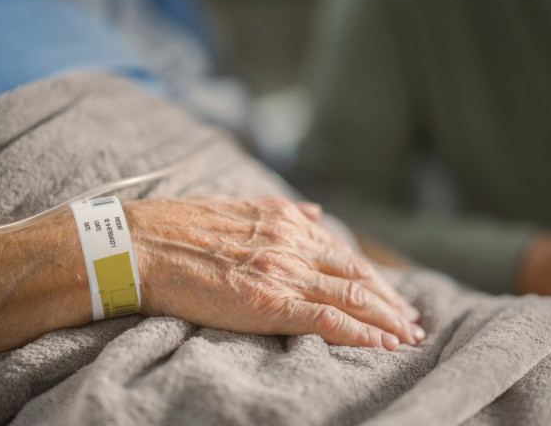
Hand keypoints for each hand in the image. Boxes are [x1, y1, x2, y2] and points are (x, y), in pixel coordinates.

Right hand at [124, 196, 424, 348]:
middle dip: (390, 301)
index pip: (343, 254)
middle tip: (413, 321)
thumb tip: (316, 212)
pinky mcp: (268, 301)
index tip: (391, 296)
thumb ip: (280, 211)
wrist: (138, 245)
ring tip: (408, 337)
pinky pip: (327, 319)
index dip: (373, 278)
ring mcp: (282, 271)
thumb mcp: (236, 206)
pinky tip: (382, 345)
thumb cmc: (176, 228)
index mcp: (285, 220)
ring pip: (351, 296)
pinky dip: (360, 333)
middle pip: (357, 275)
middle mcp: (292, 242)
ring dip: (385, 319)